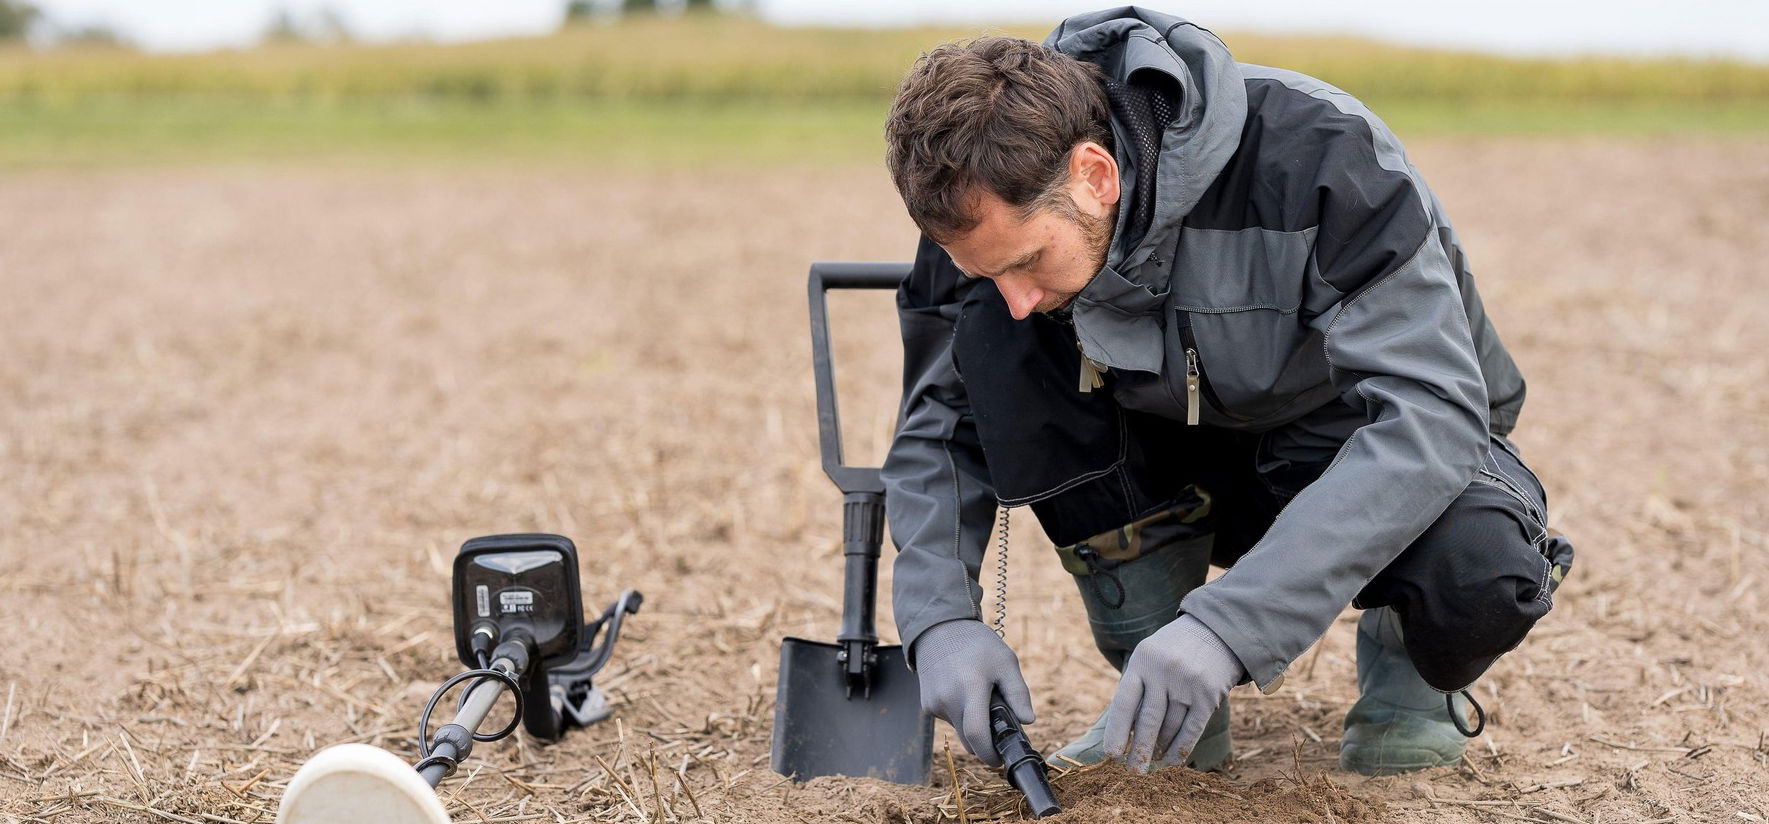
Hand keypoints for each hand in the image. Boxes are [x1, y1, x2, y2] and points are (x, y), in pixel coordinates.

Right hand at [912, 619, 1034, 766]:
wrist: (939, 628)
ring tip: (978, 697)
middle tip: (998, 726)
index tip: (1001, 758)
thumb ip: (1018, 692)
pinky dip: (960, 715)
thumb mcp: (1005, 661)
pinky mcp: (927, 705)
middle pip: (969, 741)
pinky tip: (962, 692)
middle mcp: (948, 699)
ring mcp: (934, 704)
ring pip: (959, 732)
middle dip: (985, 742)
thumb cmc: (977, 644)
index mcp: (970, 688)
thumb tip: (1028, 721)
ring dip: (972, 726)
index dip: (990, 753)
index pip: (977, 735)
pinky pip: (949, 721)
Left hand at [1103, 613, 1244, 772]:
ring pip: (1170, 727)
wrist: (1217, 631)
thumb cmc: (1174, 649)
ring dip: (1159, 749)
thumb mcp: (1150, 655)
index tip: (1111, 754)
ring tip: (1151, 764)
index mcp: (1143, 661)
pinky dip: (1180, 749)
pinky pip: (1191, 730)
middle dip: (1139, 750)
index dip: (1117, 730)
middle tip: (1132, 772)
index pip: (1124, 701)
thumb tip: (1124, 730)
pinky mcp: (1208, 695)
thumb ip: (1138, 685)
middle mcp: (1163, 672)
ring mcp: (1187, 683)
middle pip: (1148, 720)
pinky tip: (1171, 762)